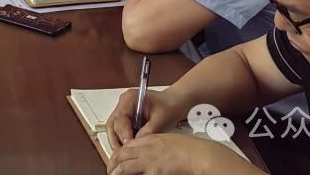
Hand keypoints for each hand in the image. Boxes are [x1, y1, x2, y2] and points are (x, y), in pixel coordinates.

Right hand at [106, 87, 186, 154]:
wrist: (174, 103)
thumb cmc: (169, 106)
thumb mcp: (160, 119)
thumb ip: (148, 131)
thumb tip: (136, 144)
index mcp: (130, 98)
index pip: (120, 117)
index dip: (123, 133)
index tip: (129, 145)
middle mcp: (123, 103)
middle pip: (112, 124)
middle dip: (117, 140)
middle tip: (124, 153)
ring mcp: (123, 110)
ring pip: (112, 128)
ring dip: (117, 142)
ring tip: (124, 154)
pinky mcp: (126, 118)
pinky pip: (118, 131)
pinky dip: (121, 141)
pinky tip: (128, 149)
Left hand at [108, 133, 235, 174]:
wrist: (198, 155)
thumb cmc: (188, 149)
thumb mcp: (167, 140)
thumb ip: (153, 144)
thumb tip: (145, 153)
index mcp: (149, 139)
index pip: (127, 145)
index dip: (118, 153)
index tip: (115, 159)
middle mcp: (146, 149)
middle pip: (121, 155)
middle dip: (112, 163)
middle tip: (110, 169)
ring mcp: (149, 161)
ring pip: (124, 167)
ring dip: (116, 172)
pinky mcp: (154, 172)